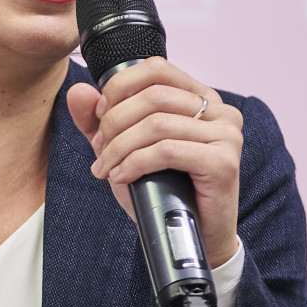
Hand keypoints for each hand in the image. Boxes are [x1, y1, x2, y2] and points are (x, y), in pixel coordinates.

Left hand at [67, 57, 242, 267]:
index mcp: (200, 96)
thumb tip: (79, 91)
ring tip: (107, 167)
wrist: (190, 237)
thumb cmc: (163, 190)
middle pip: (153, 96)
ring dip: (120, 147)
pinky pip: (167, 151)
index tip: (100, 115)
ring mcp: (226, 135)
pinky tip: (122, 176)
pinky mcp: (223, 162)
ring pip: (157, 124)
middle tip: (100, 150)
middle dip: (115, 123)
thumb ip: (99, 120)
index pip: (156, 69)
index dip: (120, 88)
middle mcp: (220, 110)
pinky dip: (135, 163)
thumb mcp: (124, 149)